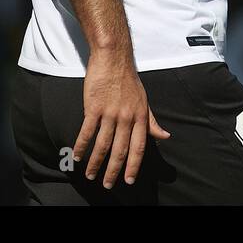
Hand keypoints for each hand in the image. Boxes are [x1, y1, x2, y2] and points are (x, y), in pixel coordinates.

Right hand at [74, 47, 170, 188]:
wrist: (113, 58)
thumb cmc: (129, 80)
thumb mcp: (145, 101)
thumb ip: (151, 121)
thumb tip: (165, 136)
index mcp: (140, 117)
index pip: (138, 147)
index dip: (133, 166)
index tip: (128, 180)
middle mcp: (126, 117)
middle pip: (120, 150)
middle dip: (113, 171)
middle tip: (107, 184)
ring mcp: (110, 112)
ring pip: (102, 144)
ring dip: (95, 162)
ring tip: (89, 174)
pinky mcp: (94, 107)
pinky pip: (87, 131)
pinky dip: (81, 145)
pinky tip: (78, 155)